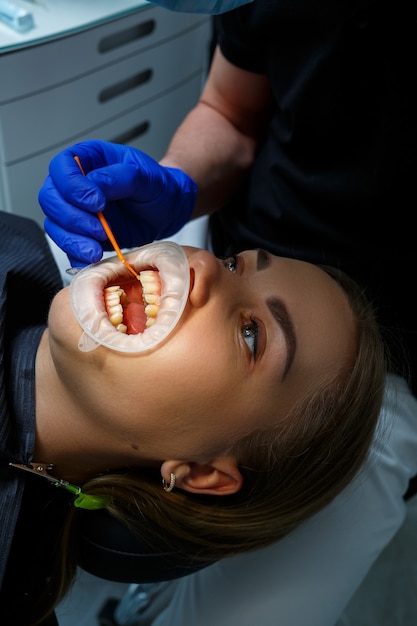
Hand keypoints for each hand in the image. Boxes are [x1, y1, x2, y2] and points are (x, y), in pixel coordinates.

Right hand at [38, 140, 196, 265]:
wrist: (168, 211)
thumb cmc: (158, 187)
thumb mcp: (146, 177)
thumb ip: (119, 177)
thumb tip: (94, 184)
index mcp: (89, 158)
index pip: (62, 167)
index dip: (72, 186)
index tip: (97, 203)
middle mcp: (76, 183)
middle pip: (51, 198)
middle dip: (72, 219)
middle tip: (99, 230)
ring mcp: (76, 210)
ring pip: (55, 225)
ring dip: (72, 241)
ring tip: (96, 251)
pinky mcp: (82, 233)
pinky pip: (68, 246)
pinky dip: (76, 256)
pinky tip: (92, 260)